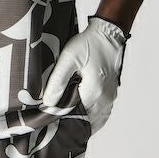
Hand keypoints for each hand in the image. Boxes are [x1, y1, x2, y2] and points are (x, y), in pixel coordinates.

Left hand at [41, 17, 128, 135]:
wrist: (108, 35)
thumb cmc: (89, 44)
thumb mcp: (68, 59)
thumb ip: (58, 81)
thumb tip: (48, 103)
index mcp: (94, 93)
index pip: (74, 117)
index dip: (60, 120)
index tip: (48, 120)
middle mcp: (104, 100)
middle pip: (85, 122)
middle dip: (70, 123)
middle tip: (53, 122)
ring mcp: (110, 99)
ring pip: (94, 120)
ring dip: (81, 121)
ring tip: (64, 119)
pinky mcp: (111, 94)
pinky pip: (101, 114)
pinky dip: (91, 118)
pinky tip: (79, 115)